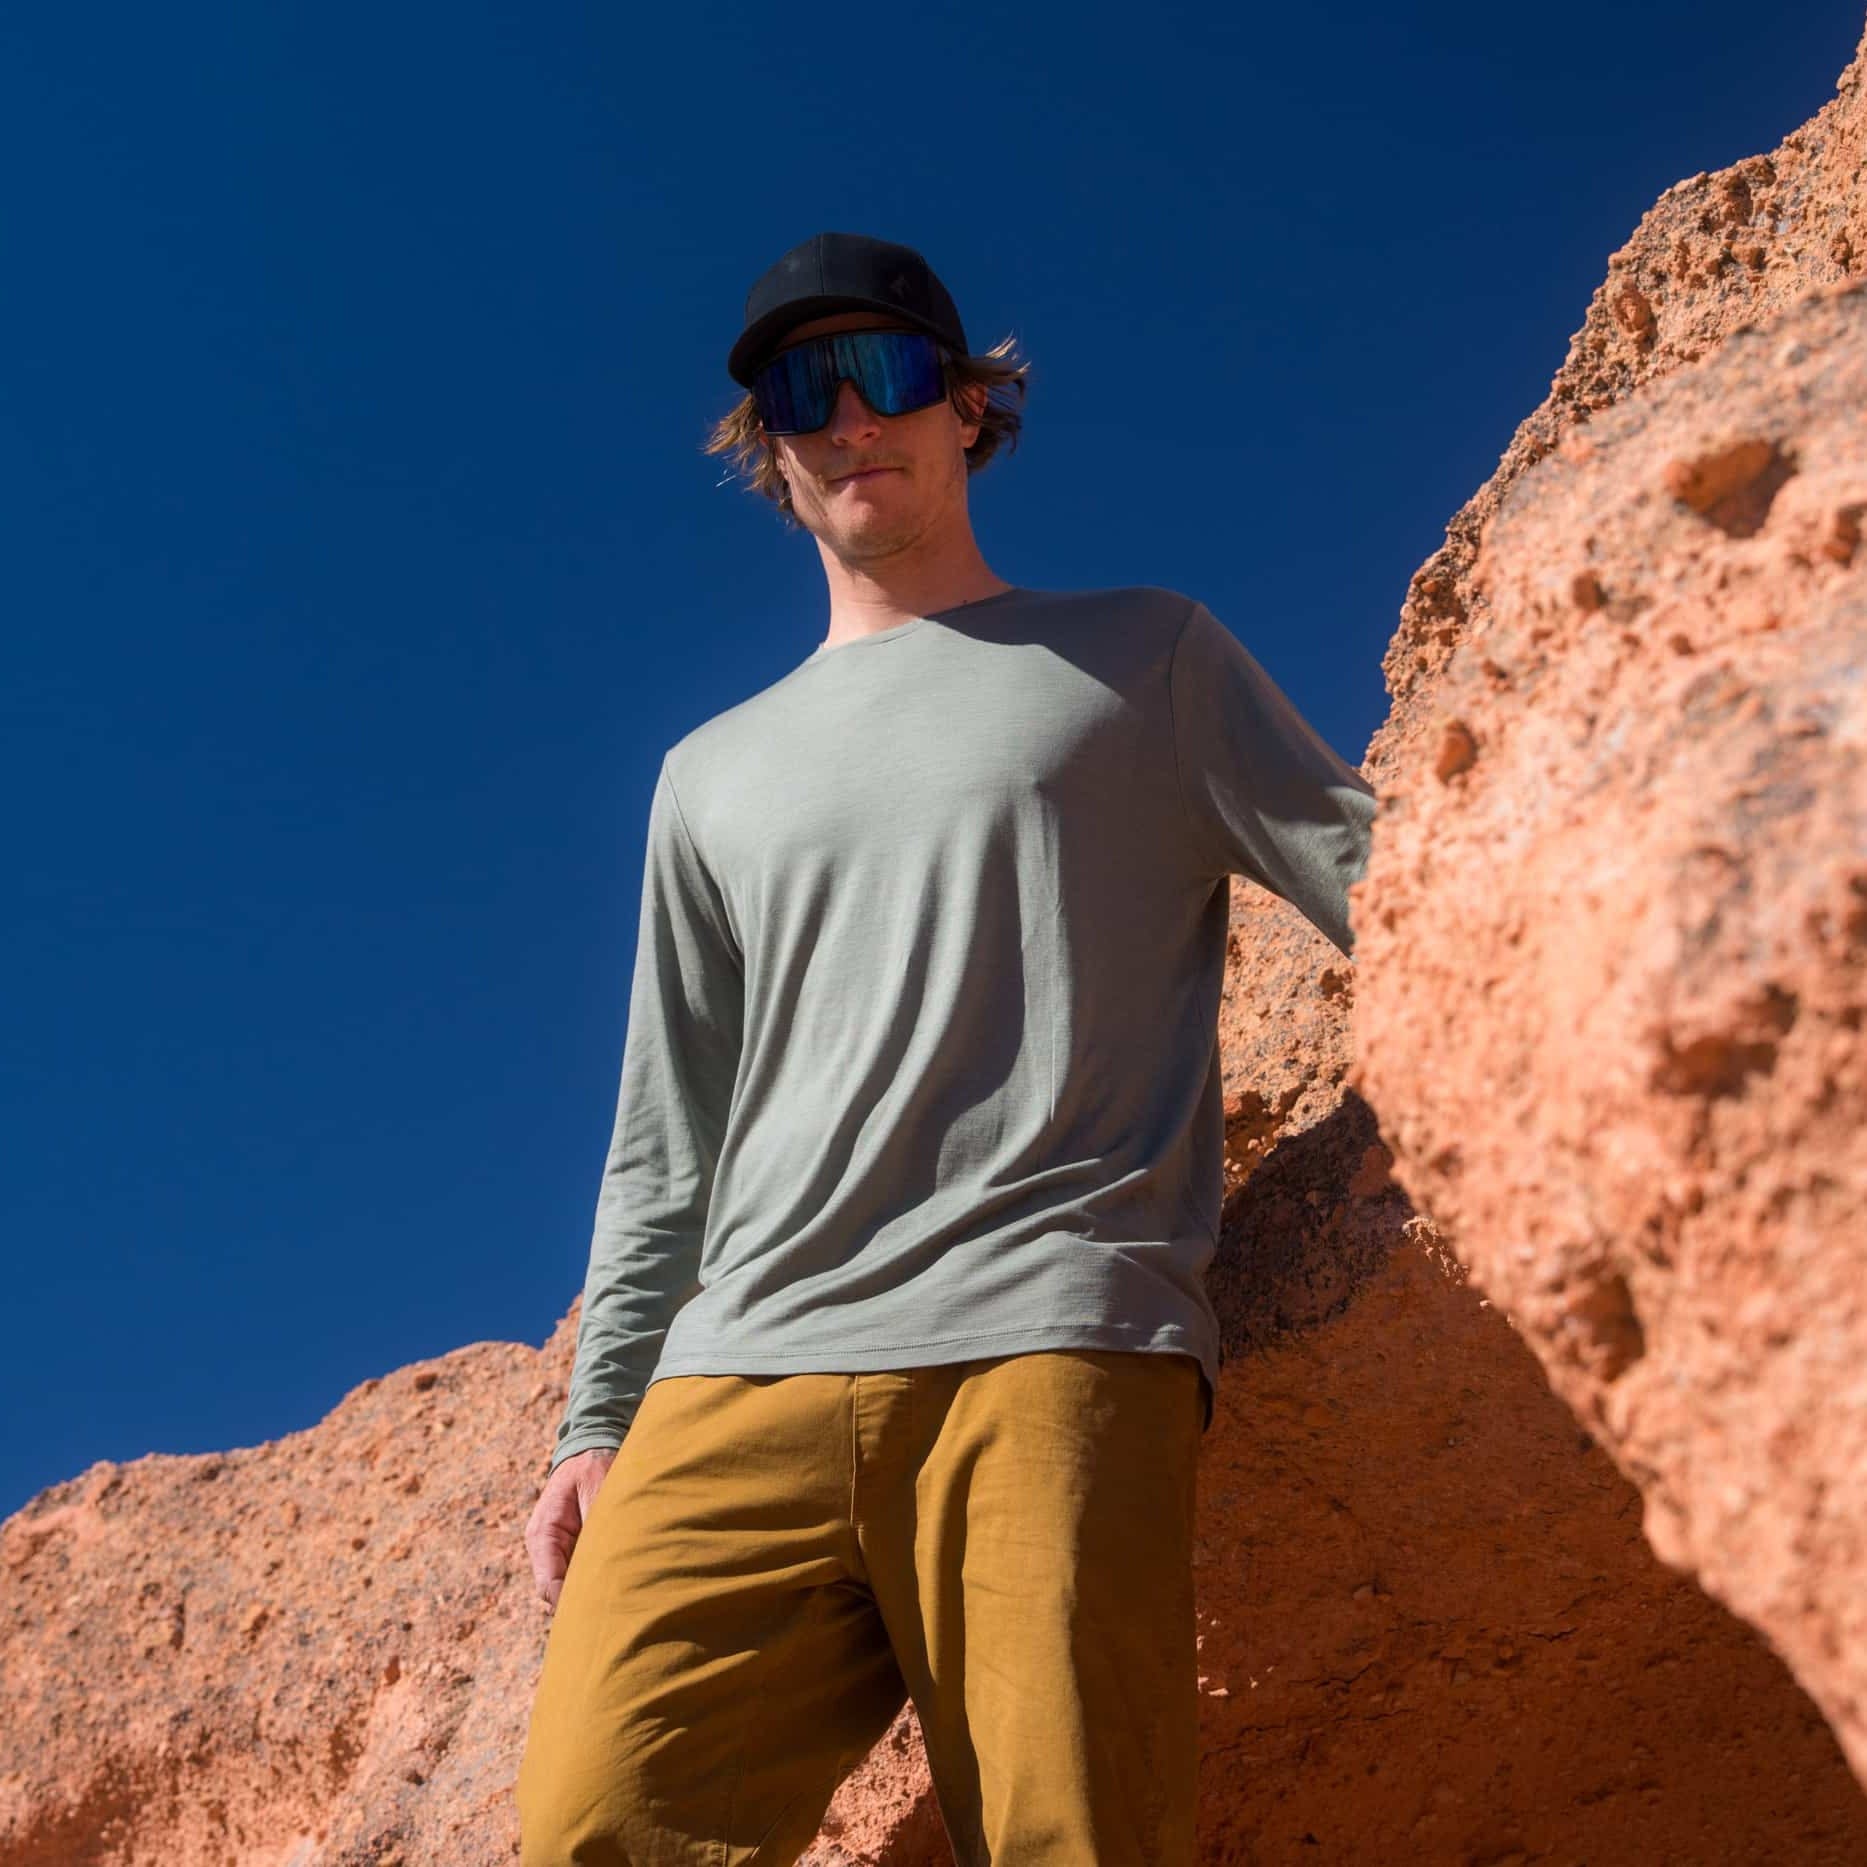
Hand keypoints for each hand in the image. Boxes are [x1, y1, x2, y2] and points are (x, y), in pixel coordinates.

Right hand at [526, 1446, 616, 1610]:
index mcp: (543, 1534)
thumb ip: (598, 1520)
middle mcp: (547, 1549)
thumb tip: (606, 1555)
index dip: (569, 1603)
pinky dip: (598, 1583)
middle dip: (582, 1606)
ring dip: (591, 1595)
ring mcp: (560, 1553)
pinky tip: (622, 1589)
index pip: (549, 1584)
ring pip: (571, 1589)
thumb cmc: (593, 1464)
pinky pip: (583, 1577)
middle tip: (612, 1620)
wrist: (591, 1450)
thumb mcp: (597, 1485)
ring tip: (620, 1607)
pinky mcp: (574, 1553)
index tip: (595, 1615)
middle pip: (558, 1594)